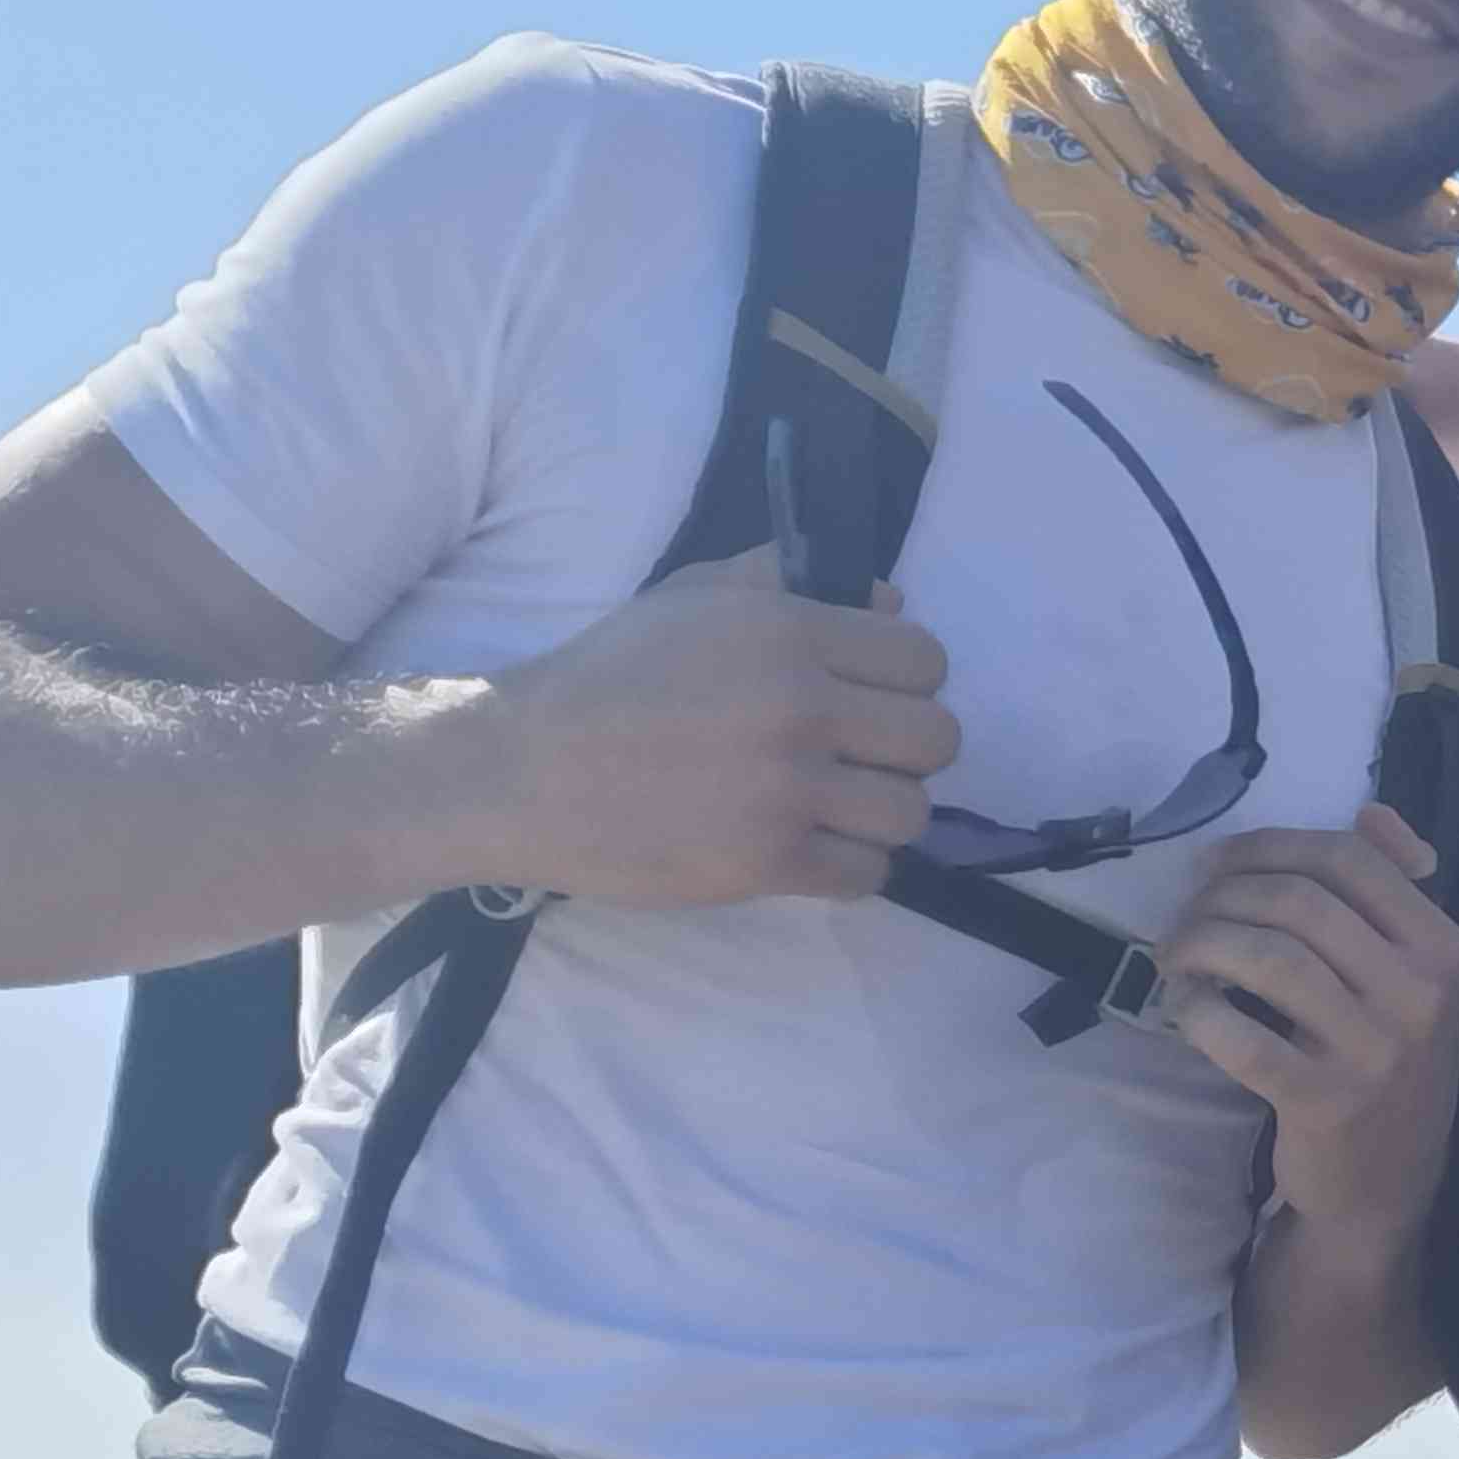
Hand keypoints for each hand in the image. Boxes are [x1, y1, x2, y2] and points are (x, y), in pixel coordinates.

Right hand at [450, 548, 957, 904]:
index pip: (924, 659)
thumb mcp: (690, 600)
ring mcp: (785, 790)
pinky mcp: (766, 862)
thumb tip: (889, 600)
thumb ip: (786, 584)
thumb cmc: (606, 677)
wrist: (521, 770)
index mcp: (786, 631)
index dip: (907, 680)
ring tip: (835, 805)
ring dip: (881, 812)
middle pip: (937, 739)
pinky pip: (868, 873)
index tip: (869, 697)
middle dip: (905, 750)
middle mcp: (798, 706)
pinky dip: (848, 865)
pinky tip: (811, 846)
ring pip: (911, 812)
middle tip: (858, 756)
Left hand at [1163, 806, 1458, 1230]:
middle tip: (1187, 917)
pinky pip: (1241, 1038)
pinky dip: (1197, 1011)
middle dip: (1222, 894)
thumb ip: (1395, 893)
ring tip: (1176, 957)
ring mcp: (1376, 1051)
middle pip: (1300, 901)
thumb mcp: (1417, 977)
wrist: (1388, 1185)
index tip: (1218, 865)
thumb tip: (1372, 813)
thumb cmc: (1390, 1066)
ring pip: (1268, 957)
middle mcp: (1420, 994)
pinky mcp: (1325, 1102)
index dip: (1269, 846)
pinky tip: (1185, 1008)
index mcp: (1444, 949)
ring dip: (1201, 943)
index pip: (1350, 860)